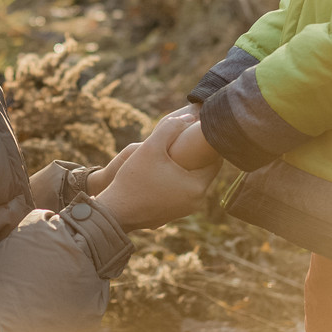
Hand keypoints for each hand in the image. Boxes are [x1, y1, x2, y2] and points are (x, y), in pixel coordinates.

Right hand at [94, 109, 220, 230]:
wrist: (115, 212)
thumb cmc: (133, 179)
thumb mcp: (150, 146)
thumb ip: (170, 127)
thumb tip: (189, 117)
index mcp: (197, 186)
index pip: (215, 160)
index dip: (207, 145)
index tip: (198, 133)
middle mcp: (196, 202)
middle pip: (204, 171)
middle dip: (198, 156)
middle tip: (188, 139)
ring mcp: (185, 210)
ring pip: (192, 181)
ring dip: (187, 167)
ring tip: (176, 152)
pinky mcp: (173, 213)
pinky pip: (181, 191)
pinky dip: (177, 180)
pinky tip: (165, 170)